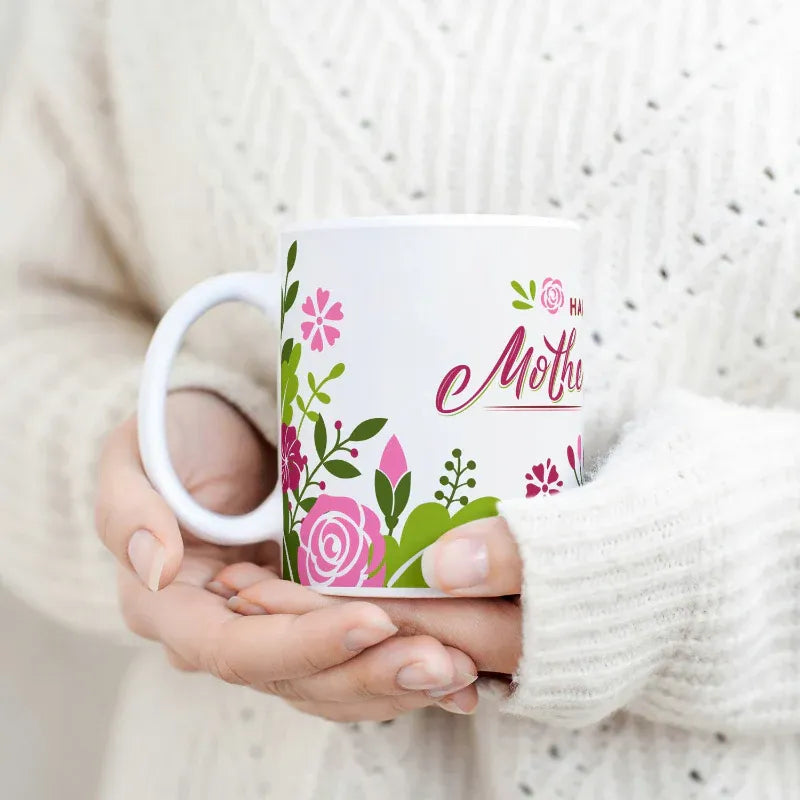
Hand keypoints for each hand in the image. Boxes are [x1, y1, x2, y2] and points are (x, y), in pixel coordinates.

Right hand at [95, 390, 478, 719]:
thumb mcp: (134, 458)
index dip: (302, 644)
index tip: (370, 620)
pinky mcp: (317, 616)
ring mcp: (278, 629)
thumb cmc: (175, 440)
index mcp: (175, 609)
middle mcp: (228, 634)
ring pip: (335, 682)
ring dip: (398, 681)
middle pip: (297, 680)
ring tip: (463, 670)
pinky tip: (461, 672)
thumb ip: (127, 508)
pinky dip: (404, 667)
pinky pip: (359, 658)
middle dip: (370, 676)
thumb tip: (151, 565)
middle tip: (442, 662)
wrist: (219, 432)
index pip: (235, 649)